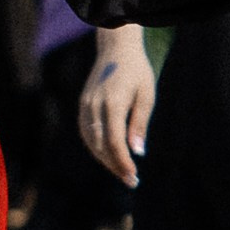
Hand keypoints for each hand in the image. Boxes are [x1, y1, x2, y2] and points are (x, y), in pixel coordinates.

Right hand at [79, 26, 155, 184]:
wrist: (116, 49)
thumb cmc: (137, 72)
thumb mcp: (146, 96)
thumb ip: (139, 124)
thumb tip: (138, 152)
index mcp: (113, 102)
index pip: (114, 141)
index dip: (122, 162)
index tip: (133, 177)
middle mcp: (95, 105)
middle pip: (101, 145)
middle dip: (115, 165)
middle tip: (130, 180)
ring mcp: (86, 105)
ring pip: (91, 141)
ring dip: (105, 159)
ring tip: (121, 171)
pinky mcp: (83, 105)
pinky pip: (86, 132)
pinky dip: (96, 147)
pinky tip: (108, 155)